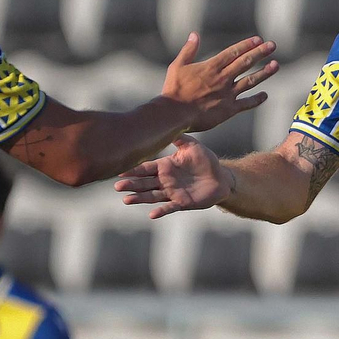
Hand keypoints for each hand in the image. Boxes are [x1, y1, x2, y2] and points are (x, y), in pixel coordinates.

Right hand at [114, 136, 230, 218]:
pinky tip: (152, 214)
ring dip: (139, 198)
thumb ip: (179, 137)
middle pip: (144, 183)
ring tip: (127, 200)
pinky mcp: (182, 203)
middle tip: (117, 186)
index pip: (146, 168)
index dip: (134, 170)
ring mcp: (172, 192)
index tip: (120, 170)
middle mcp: (165, 180)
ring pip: (152, 196)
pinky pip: (169, 207)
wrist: (221, 177)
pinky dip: (161, 211)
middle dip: (131, 184)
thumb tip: (167, 124)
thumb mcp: (192, 146)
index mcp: (165, 166)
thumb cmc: (206, 160)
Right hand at [162, 34, 277, 132]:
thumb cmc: (174, 90)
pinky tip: (265, 95)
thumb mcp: (178, 66)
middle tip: (272, 45)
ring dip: (264, 72)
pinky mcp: (228, 110)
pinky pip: (246, 103)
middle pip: (246, 62)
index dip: (247, 45)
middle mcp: (223, 78)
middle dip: (260, 52)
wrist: (175, 114)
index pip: (234, 52)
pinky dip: (256, 99)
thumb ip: (188, 50)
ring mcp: (227, 94)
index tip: (258, 40)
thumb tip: (194, 35)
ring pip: (250, 81)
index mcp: (211, 67)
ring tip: (276, 65)